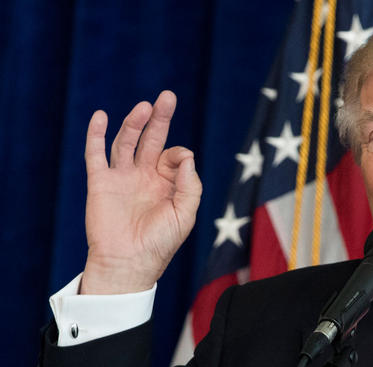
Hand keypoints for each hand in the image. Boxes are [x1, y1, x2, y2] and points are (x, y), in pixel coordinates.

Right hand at [80, 91, 201, 293]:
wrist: (128, 263)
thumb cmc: (160, 243)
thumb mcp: (185, 215)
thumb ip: (190, 185)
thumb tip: (186, 156)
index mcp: (166, 183)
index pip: (174, 155)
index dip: (178, 155)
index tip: (177, 166)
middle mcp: (144, 176)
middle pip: (152, 139)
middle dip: (160, 118)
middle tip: (168, 96)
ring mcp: (122, 177)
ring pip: (126, 142)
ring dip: (134, 123)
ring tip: (144, 107)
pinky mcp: (100, 183)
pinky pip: (96, 155)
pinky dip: (97, 136)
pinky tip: (101, 116)